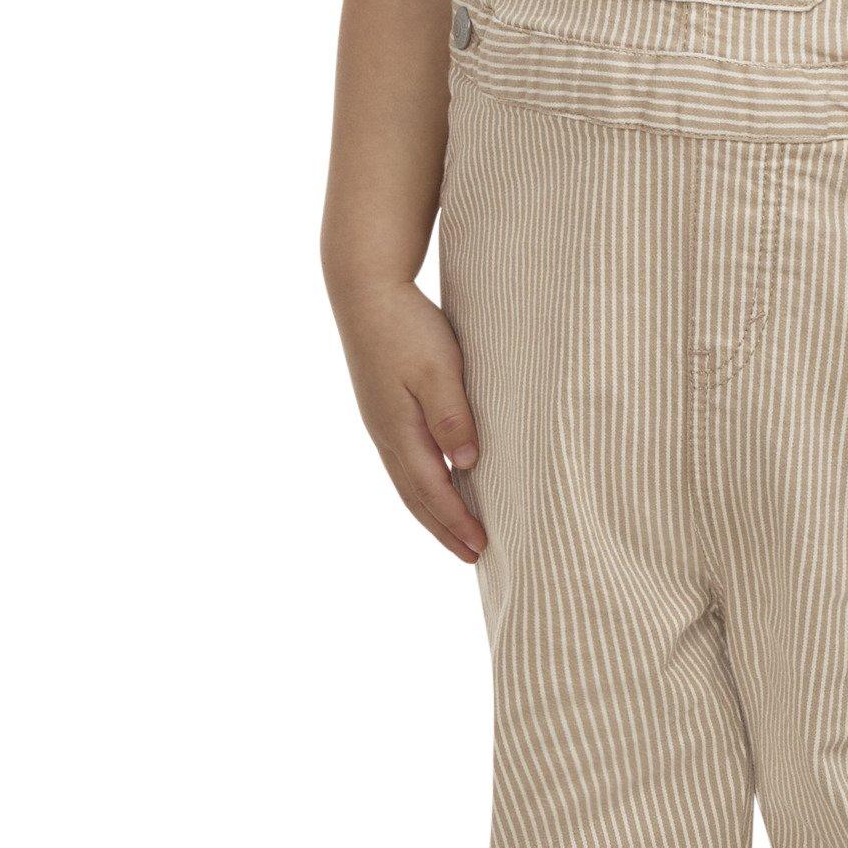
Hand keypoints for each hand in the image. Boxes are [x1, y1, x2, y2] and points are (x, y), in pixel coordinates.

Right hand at [335, 278, 486, 562]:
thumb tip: (467, 466)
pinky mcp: (384, 408)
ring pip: (408, 481)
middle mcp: (386, 434)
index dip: (457, 521)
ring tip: (455, 531)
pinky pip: (405, 461)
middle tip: (472, 556)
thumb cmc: (407, 327)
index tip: (481, 547)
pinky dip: (423, 484)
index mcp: (399, 431)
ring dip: (432, 510)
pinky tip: (438, 481)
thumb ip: (452, 418)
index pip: (433, 490)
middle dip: (444, 528)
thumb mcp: (438, 369)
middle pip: (416, 496)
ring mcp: (382, 422)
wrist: (365, 291)